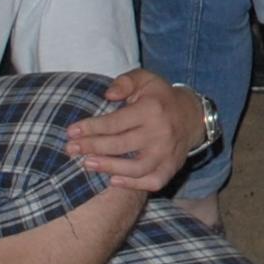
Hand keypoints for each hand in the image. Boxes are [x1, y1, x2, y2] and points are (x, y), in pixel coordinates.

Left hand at [64, 69, 194, 195]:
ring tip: (87, 164)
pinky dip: (133, 184)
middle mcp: (160, 133)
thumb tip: (107, 95)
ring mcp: (167, 153)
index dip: (91, 127)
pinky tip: (113, 180)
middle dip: (92, 147)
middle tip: (71, 149)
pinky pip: (153, 181)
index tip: (71, 132)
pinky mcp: (171, 167)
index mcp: (152, 109)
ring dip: (109, 167)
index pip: (115, 122)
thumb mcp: (144, 79)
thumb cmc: (159, 96)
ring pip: (135, 167)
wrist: (192, 115)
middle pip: (121, 145)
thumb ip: (124, 82)